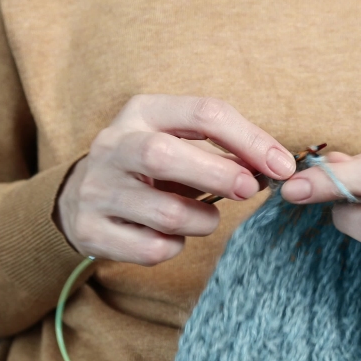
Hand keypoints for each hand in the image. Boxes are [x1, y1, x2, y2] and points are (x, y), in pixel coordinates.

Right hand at [55, 95, 294, 265]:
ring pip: (165, 213)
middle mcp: (113, 146)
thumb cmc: (149, 167)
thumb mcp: (179, 141)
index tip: (281, 165)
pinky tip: (171, 235)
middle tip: (250, 189)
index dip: (250, 139)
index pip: (203, 113)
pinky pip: (151, 248)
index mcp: (142, 112)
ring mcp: (96, 189)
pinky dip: (174, 246)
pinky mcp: (90, 230)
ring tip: (207, 218)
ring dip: (203, 221)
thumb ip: (223, 149)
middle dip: (218, 175)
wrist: (79, 197)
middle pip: (164, 155)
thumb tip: (274, 166)